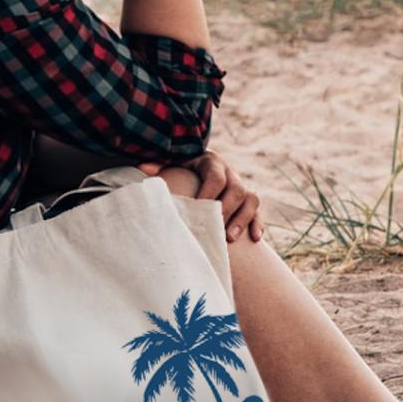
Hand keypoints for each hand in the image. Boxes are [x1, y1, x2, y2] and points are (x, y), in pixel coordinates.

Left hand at [137, 152, 263, 242]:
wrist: (196, 169)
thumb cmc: (181, 171)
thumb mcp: (173, 164)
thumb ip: (160, 166)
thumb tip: (143, 167)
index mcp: (211, 163)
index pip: (215, 177)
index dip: (209, 194)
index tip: (197, 208)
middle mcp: (230, 173)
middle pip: (237, 189)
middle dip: (227, 210)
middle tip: (214, 228)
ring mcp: (241, 187)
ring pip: (251, 200)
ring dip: (242, 219)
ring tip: (229, 238)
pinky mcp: (247, 202)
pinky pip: (258, 212)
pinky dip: (257, 224)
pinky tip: (255, 238)